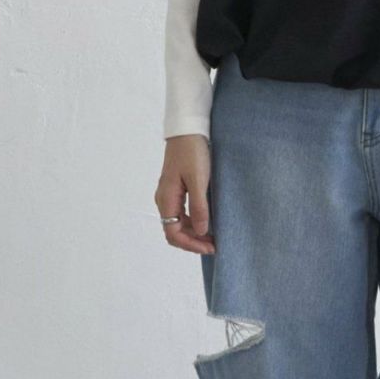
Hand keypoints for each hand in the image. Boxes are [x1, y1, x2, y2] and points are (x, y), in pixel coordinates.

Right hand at [156, 134, 215, 253]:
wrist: (188, 130)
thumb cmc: (192, 152)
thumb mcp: (198, 180)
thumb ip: (198, 207)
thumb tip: (200, 231)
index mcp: (166, 199)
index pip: (173, 234)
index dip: (191, 245)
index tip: (211, 247)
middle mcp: (164, 200)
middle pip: (175, 231)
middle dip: (193, 242)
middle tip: (215, 245)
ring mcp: (169, 195)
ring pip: (179, 223)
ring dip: (194, 233)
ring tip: (214, 236)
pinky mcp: (176, 189)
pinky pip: (182, 213)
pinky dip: (194, 222)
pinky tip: (208, 221)